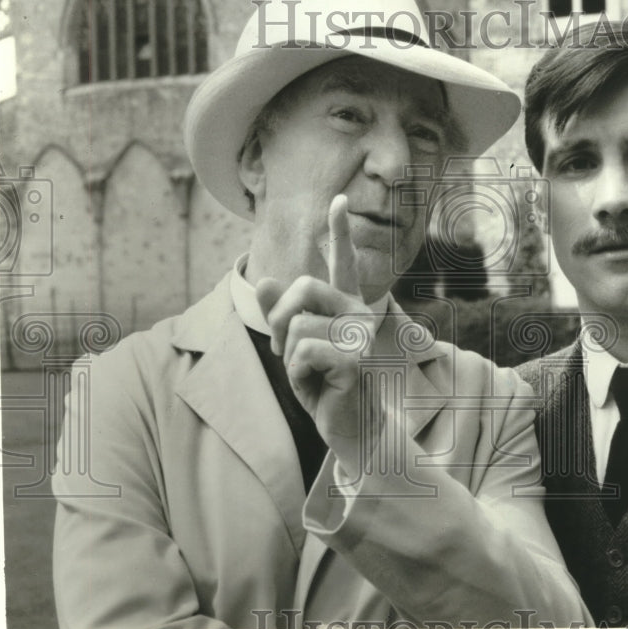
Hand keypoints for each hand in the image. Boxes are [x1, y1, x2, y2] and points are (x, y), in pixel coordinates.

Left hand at [256, 195, 380, 480]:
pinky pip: (302, 351)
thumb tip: (266, 280)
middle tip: (290, 354)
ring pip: (296, 326)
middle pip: (302, 288)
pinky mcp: (356, 358)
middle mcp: (360, 313)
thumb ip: (281, 315)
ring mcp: (361, 334)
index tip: (339, 199)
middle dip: (281, 321)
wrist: (351, 429)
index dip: (340, 231)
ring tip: (309, 375)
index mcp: (348, 306)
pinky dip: (297, 374)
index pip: (343, 264)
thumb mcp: (295, 348)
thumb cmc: (324, 387)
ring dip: (289, 356)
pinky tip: (318, 387)